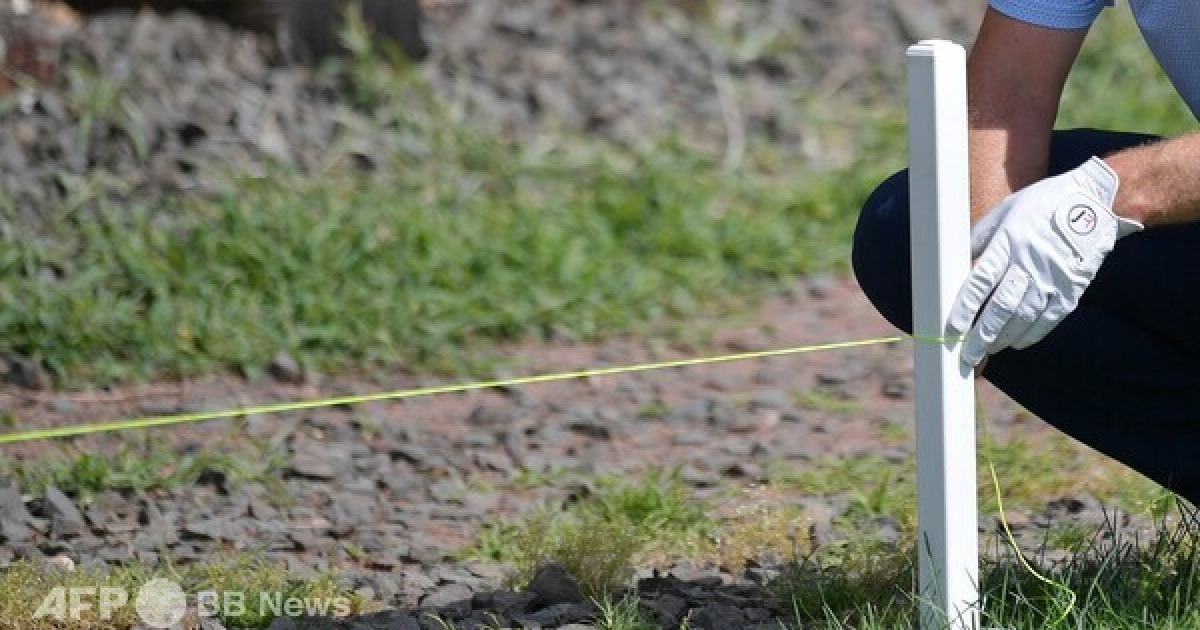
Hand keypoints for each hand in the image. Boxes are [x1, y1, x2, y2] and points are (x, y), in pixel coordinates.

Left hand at [948, 157, 1141, 366]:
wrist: (1094, 200)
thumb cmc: (1042, 204)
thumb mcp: (1005, 211)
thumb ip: (980, 237)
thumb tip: (958, 261)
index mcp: (1010, 240)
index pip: (982, 279)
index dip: (966, 306)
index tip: (953, 327)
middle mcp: (1030, 261)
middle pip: (1002, 306)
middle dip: (982, 334)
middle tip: (967, 355)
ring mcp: (1054, 276)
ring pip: (1025, 316)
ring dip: (1004, 337)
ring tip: (987, 350)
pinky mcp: (1073, 286)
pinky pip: (1051, 317)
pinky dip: (1033, 334)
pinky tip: (1017, 343)